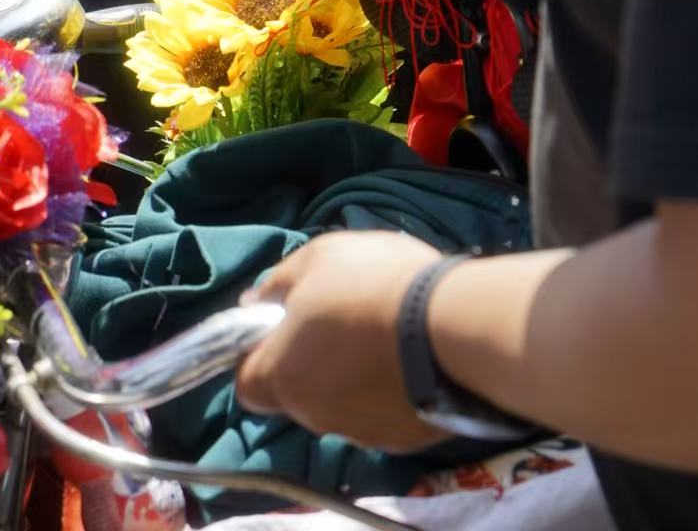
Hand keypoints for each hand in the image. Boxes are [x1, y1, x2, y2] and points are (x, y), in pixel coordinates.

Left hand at [237, 231, 446, 450]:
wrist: (449, 324)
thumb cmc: (371, 284)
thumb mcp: (318, 258)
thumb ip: (278, 283)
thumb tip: (254, 302)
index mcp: (283, 375)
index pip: (248, 382)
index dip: (261, 355)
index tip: (284, 327)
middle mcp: (314, 415)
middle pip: (299, 393)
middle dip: (313, 363)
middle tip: (342, 321)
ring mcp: (361, 433)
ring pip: (343, 405)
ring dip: (353, 378)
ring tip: (384, 336)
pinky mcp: (403, 440)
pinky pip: (384, 413)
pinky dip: (389, 391)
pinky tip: (410, 359)